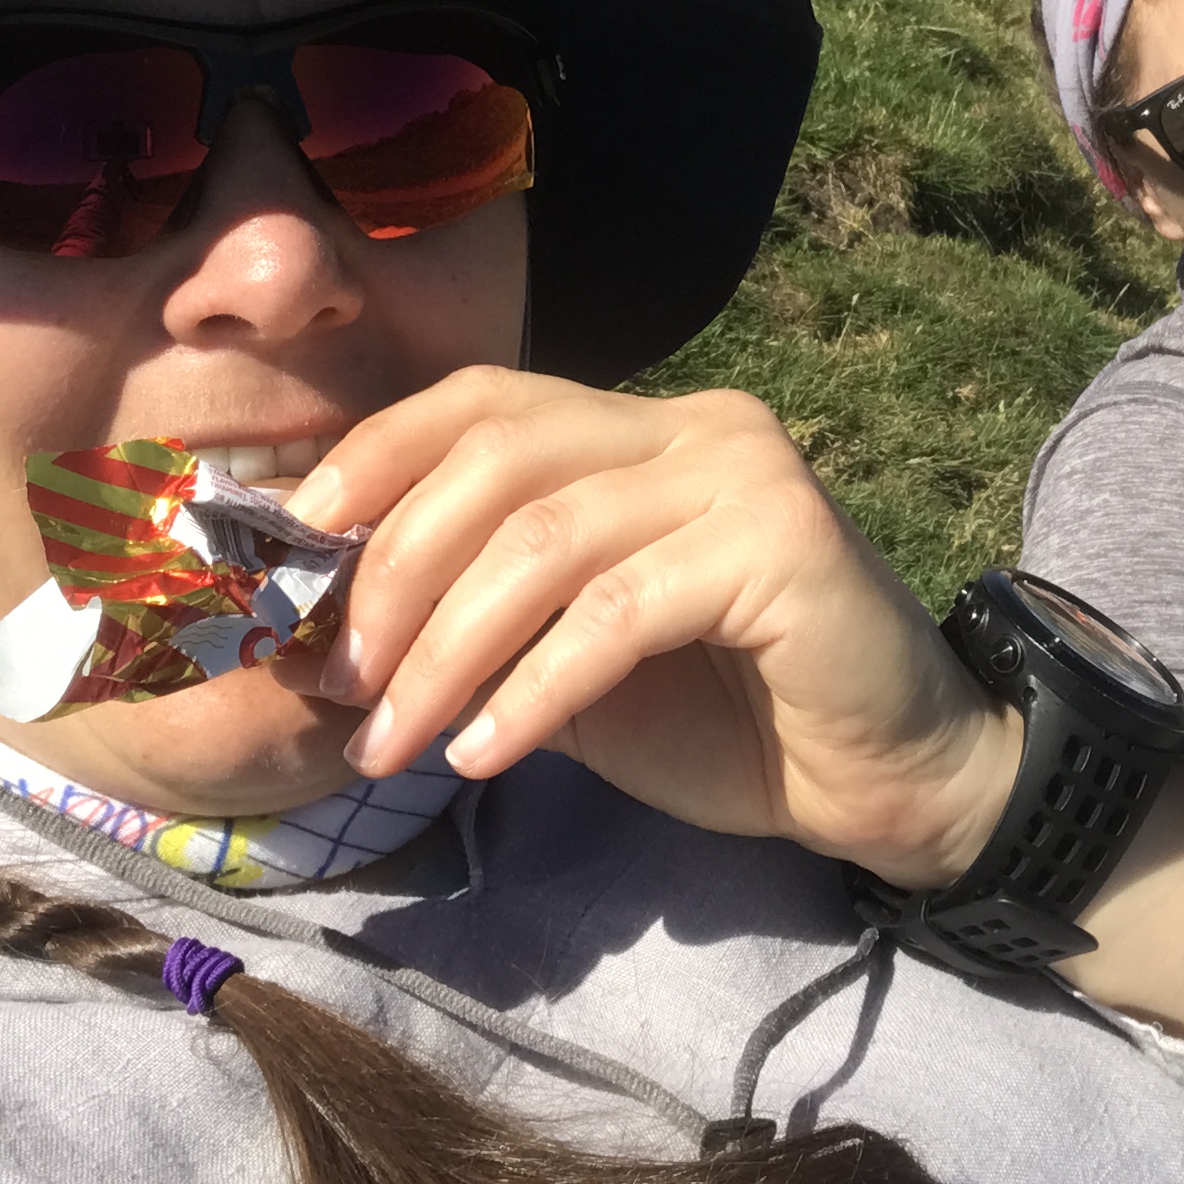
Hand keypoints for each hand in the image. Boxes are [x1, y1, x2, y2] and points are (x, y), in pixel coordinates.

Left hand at [302, 374, 1183, 1134]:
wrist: (895, 781)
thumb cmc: (729, 720)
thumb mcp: (571, 663)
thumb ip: (479, 621)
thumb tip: (322, 625)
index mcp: (639, 427)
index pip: (479, 401)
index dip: (372, 461)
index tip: (288, 554)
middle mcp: (694, 424)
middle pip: (496, 457)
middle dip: (393, 571)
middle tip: (340, 681)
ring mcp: (742, 475)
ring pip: (545, 539)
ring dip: (448, 649)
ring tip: (396, 744)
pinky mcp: (781, 546)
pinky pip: (617, 612)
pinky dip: (534, 688)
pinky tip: (488, 756)